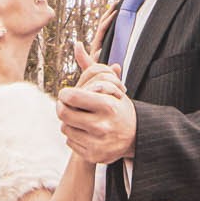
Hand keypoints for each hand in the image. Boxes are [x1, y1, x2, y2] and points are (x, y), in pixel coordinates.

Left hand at [59, 40, 136, 162]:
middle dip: (62, 106)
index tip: (69, 93)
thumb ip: (90, 66)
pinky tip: (86, 131)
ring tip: (80, 118)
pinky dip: (74, 135)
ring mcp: (97, 144)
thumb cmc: (119, 106)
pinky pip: (70, 142)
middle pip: (62, 114)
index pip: (70, 97)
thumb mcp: (110, 86)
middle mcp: (101, 126)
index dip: (65, 93)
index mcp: (106, 106)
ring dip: (68, 121)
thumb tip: (76, 44)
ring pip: (64, 128)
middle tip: (68, 104)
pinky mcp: (93, 156)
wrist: (137, 136)